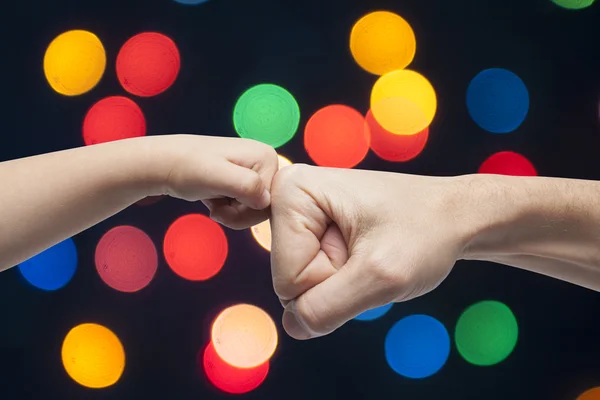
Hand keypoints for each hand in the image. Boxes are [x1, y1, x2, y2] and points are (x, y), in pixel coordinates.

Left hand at [151, 134, 278, 229]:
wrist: (164, 164)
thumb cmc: (186, 168)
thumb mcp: (216, 177)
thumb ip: (246, 186)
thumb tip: (267, 201)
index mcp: (267, 157)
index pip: (272, 202)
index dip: (247, 212)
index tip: (222, 206)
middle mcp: (266, 161)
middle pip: (265, 207)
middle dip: (239, 214)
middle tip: (216, 207)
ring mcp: (256, 170)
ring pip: (255, 209)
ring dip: (233, 213)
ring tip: (214, 201)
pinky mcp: (245, 179)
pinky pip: (246, 205)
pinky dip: (229, 208)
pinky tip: (215, 198)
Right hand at [270, 164, 472, 338]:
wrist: (454, 217)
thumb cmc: (426, 232)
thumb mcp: (381, 276)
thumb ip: (327, 308)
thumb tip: (291, 328)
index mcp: (291, 191)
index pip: (287, 279)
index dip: (332, 281)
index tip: (367, 251)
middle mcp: (287, 197)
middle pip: (288, 281)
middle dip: (335, 281)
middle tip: (370, 253)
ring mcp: (298, 214)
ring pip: (300, 284)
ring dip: (341, 282)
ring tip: (369, 251)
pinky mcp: (310, 229)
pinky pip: (312, 278)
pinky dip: (343, 278)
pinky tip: (363, 253)